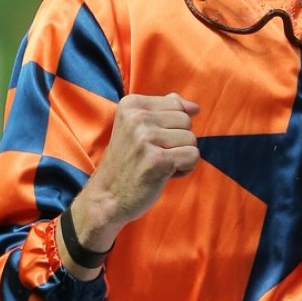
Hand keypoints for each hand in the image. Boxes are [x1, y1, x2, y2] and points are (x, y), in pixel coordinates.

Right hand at [62, 93, 199, 273]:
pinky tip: (164, 174)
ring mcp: (145, 138)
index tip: (151, 141)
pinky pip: (192, 156)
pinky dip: (184, 169)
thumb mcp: (138, 128)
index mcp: (131, 104)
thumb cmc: (128, 163)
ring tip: (158, 165)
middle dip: (178, 141)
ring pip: (191, 139)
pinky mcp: (156, 159)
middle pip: (186, 121)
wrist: (107, 197)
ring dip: (181, 156)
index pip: (177, 104)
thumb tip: (194, 107)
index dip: (172, 127)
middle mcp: (137, 117)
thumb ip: (165, 111)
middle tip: (155, 155)